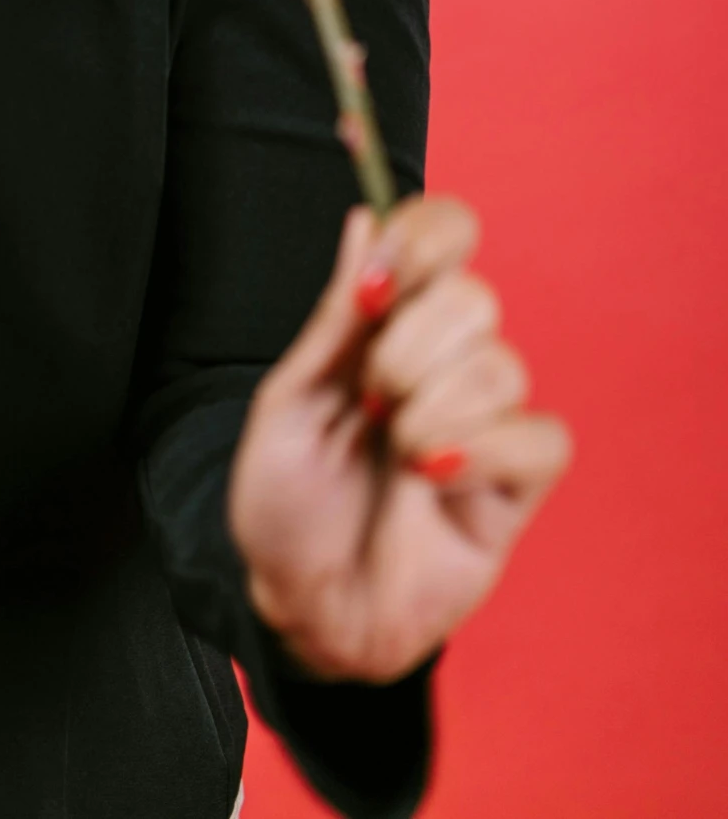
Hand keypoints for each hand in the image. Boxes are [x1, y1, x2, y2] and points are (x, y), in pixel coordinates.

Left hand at [227, 194, 571, 682]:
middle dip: (409, 347)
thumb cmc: (287, 503)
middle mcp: (447, 359)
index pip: (445, 233)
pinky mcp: (517, 484)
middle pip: (475, 295)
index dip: (425, 238)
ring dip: (431, 411)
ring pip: (501, 364)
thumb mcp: (289, 401)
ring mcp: (486, 419)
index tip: (377, 287)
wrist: (304, 606)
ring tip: (395, 455)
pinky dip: (482, 452)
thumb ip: (336, 318)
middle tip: (367, 401)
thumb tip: (364, 218)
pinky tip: (435, 479)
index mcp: (391, 322)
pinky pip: (538, 437)